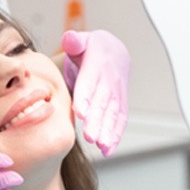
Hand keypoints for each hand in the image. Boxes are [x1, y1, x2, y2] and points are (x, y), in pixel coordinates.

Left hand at [62, 30, 130, 156]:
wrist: (114, 53)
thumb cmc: (92, 50)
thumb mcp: (83, 40)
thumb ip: (75, 41)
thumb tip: (69, 39)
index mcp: (97, 65)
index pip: (90, 82)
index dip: (86, 96)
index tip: (80, 111)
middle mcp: (109, 81)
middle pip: (103, 102)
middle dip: (97, 120)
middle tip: (89, 136)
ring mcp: (117, 94)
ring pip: (112, 114)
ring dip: (107, 131)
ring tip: (100, 146)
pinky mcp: (120, 105)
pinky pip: (119, 121)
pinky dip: (115, 136)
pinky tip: (107, 150)